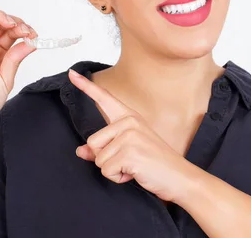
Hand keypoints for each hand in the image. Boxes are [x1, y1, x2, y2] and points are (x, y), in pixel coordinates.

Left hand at [68, 69, 194, 202]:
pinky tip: (134, 172)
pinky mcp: (129, 152)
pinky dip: (117, 177)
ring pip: (98, 158)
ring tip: (133, 165)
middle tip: (129, 160)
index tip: (71, 74)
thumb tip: (80, 151)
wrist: (178, 176)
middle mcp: (128, 121)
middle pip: (92, 142)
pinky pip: (106, 170)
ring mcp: (129, 136)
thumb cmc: (154, 163)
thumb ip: (102, 149)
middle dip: (106, 158)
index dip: (85, 86)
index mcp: (129, 117)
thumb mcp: (127, 151)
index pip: (104, 98)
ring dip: (113, 169)